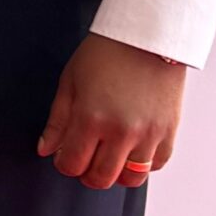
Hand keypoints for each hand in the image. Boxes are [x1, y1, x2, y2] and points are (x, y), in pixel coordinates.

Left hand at [38, 33, 184, 189]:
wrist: (146, 38)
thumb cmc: (106, 53)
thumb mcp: (70, 82)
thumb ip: (58, 120)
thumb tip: (46, 149)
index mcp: (91, 118)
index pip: (73, 164)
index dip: (64, 164)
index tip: (63, 156)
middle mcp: (122, 131)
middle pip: (101, 177)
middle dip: (87, 174)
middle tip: (84, 160)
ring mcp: (149, 134)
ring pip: (131, 178)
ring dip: (115, 173)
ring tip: (107, 157)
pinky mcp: (169, 132)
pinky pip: (156, 165)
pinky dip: (142, 164)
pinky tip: (131, 150)